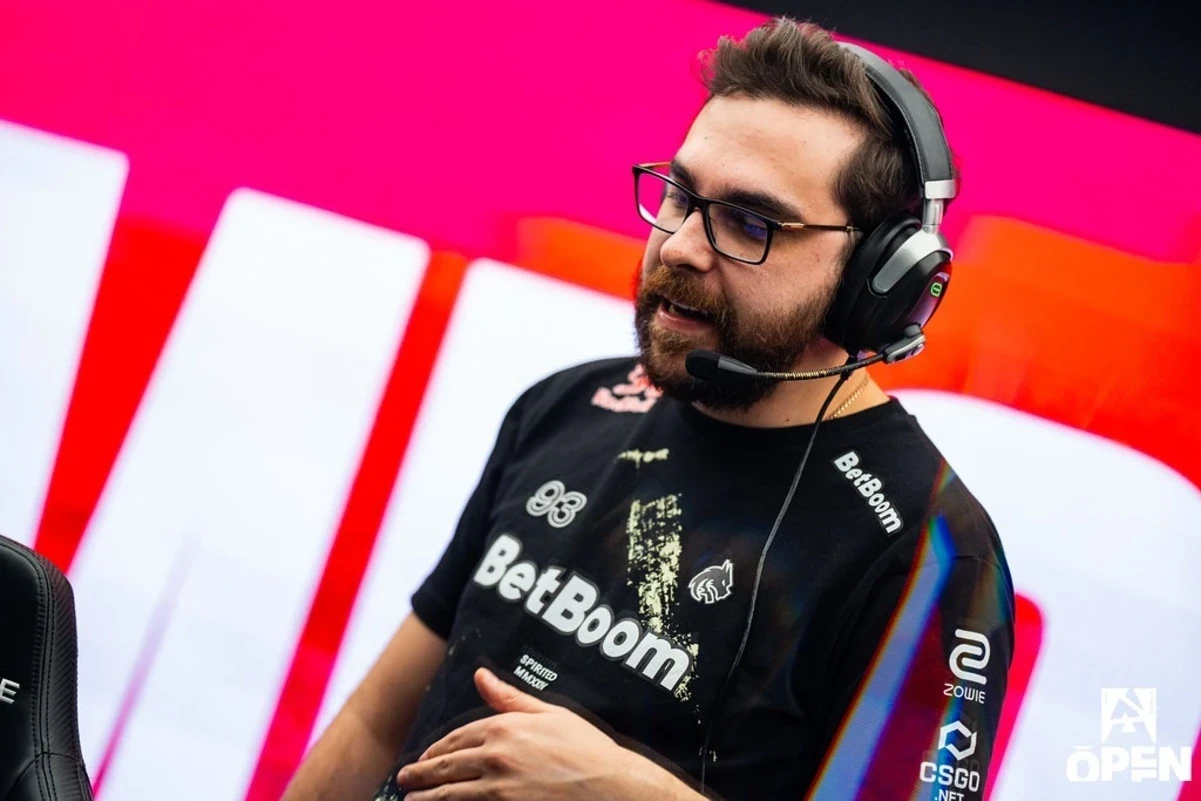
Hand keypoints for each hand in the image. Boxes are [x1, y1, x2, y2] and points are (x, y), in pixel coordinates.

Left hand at [396, 667, 698, 800]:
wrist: (613, 788)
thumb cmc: (587, 751)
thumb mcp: (550, 714)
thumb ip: (509, 698)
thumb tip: (480, 674)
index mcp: (504, 728)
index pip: (456, 738)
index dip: (436, 749)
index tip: (425, 757)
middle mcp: (496, 757)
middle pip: (445, 766)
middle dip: (420, 774)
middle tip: (405, 779)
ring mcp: (499, 790)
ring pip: (448, 794)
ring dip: (425, 798)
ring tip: (410, 800)